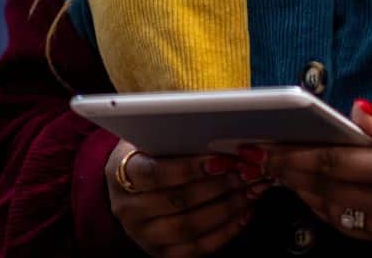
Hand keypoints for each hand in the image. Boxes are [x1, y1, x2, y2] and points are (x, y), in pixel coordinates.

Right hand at [105, 142, 263, 254]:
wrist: (129, 185)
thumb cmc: (148, 153)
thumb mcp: (150, 137)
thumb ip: (175, 135)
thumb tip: (217, 126)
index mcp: (121, 174)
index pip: (154, 174)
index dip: (189, 168)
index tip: (221, 159)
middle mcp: (129, 210)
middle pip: (176, 202)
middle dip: (218, 187)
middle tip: (246, 172)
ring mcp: (144, 235)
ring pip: (188, 228)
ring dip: (226, 209)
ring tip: (250, 190)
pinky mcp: (161, 252)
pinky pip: (196, 249)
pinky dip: (225, 232)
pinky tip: (244, 213)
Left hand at [266, 100, 371, 241]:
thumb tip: (353, 116)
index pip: (337, 163)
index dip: (300, 156)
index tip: (275, 147)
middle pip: (329, 189)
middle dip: (293, 173)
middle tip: (267, 158)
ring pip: (333, 210)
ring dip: (304, 191)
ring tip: (282, 171)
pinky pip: (347, 224)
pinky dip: (324, 208)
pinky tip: (311, 191)